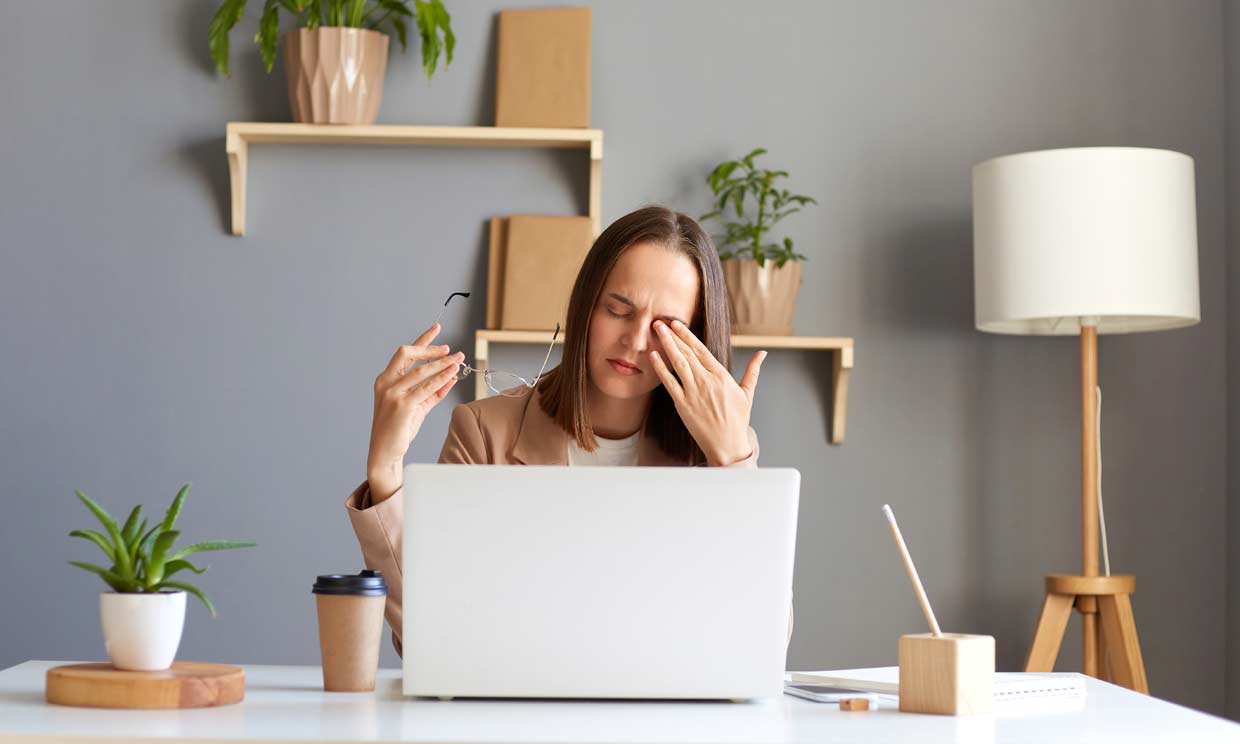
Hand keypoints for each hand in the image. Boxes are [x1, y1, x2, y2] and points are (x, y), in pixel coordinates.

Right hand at [366, 323, 463, 500]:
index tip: (436, 328)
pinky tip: (452, 374)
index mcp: (385, 380)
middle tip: (450, 350)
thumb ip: (432, 392)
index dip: (422, 340)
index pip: (405, 354)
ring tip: (459, 359)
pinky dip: (441, 379)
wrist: (385, 452)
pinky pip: (426, 388)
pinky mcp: (401, 405)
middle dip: (430, 348)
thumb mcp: (417, 407)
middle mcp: (386, 383)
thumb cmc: (399, 430)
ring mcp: (392, 393)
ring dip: (442, 363)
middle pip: (408, 354)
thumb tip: (451, 377)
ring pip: (421, 370)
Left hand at [647, 319, 765, 465]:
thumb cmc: (738, 421)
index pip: (702, 350)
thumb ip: (753, 370)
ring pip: (678, 363)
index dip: (688, 336)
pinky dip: (661, 368)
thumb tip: (763, 353)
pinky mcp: (683, 404)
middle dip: (673, 336)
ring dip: (666, 345)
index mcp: (721, 376)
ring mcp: (693, 392)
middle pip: (687, 353)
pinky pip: (669, 382)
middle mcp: (706, 381)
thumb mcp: (747, 393)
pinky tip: (653, 356)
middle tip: (660, 322)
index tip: (677, 325)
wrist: (728, 446)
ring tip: (656, 331)